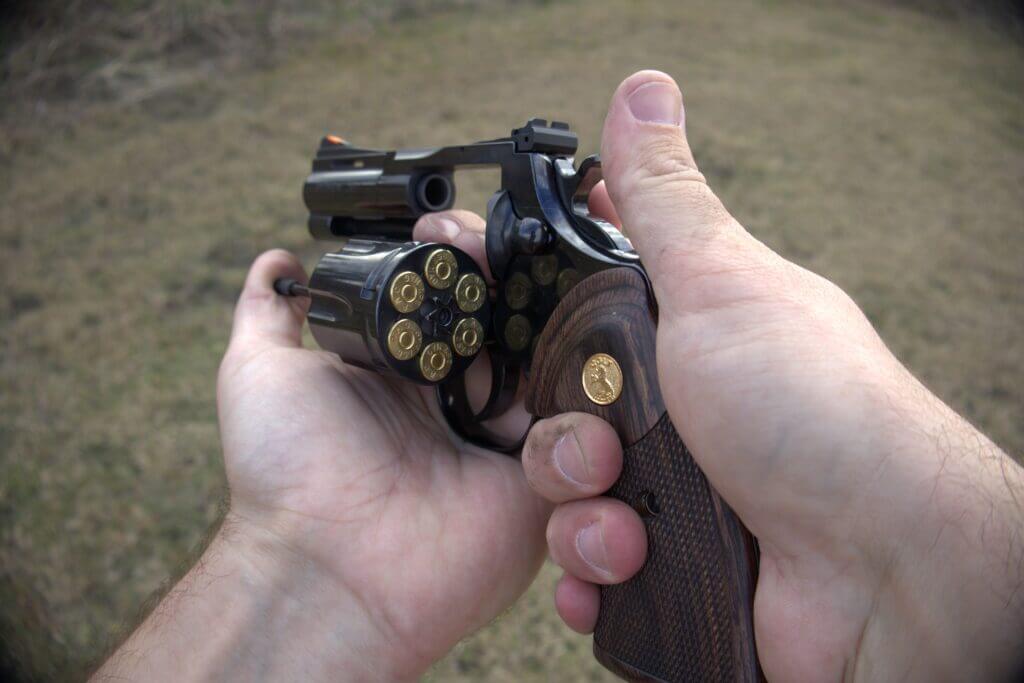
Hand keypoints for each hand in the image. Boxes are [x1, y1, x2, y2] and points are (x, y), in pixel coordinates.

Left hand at [211, 244, 548, 679]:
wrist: (327, 568)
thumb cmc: (286, 473)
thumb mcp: (261, 373)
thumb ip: (270, 313)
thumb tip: (278, 263)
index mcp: (409, 368)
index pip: (454, 293)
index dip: (458, 255)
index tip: (445, 234)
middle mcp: (463, 396)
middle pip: (512, 318)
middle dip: (511, 277)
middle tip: (491, 260)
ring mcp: (505, 436)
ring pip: (556, 364)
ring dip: (551, 326)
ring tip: (525, 307)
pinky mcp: (543, 479)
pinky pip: (585, 431)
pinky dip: (579, 401)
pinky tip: (550, 371)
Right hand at [522, 71, 1023, 680]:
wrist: (877, 569)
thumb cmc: (816, 414)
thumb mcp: (723, 283)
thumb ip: (664, 200)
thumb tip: (643, 89)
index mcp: (683, 337)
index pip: (583, 315)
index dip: (542, 323)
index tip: (511, 328)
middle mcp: (674, 415)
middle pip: (558, 416)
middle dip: (560, 440)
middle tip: (605, 448)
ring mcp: (671, 492)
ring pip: (564, 498)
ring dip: (578, 520)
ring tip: (631, 527)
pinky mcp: (668, 568)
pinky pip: (589, 570)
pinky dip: (593, 576)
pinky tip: (622, 570)